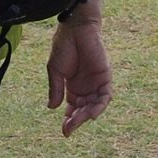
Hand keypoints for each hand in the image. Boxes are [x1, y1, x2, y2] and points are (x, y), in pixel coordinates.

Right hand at [47, 19, 113, 135]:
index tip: (65, 131)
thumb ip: (55, 89)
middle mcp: (86, 87)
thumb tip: (52, 108)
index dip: (69, 120)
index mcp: (73, 87)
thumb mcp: (55, 70)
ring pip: (94, 105)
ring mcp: (96, 82)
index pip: (73, 108)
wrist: (76, 27)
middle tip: (68, 128)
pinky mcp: (105, 77)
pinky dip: (100, 105)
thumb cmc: (64, 45)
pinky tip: (92, 114)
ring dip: (86, 115)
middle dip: (76, 120)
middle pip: (83, 109)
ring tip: (77, 121)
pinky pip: (105, 95)